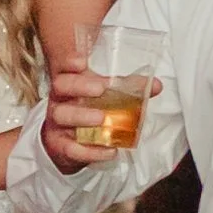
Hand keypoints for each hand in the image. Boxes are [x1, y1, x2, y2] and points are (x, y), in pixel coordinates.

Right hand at [41, 59, 161, 171]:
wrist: (68, 147)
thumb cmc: (87, 114)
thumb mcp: (105, 98)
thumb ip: (129, 89)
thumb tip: (155, 85)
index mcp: (70, 84)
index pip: (65, 66)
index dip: (70, 62)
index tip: (82, 61)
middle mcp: (60, 100)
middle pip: (60, 86)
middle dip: (80, 86)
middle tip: (100, 88)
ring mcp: (57, 124)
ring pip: (62, 116)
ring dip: (82, 116)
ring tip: (102, 119)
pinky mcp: (60, 147)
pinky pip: (71, 149)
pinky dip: (91, 151)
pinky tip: (109, 149)